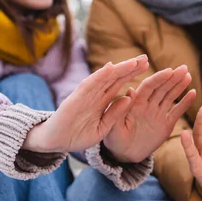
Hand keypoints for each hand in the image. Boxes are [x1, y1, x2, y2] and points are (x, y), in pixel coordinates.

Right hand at [23, 55, 148, 152]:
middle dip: (129, 67)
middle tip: (145, 57)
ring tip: (133, 61)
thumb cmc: (77, 135)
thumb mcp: (103, 127)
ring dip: (118, 69)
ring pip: (104, 79)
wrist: (54, 142)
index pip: (119, 83)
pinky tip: (110, 68)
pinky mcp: (76, 99)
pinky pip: (89, 85)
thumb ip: (115, 114)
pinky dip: (99, 76)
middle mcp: (95, 94)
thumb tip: (129, 98)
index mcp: (102, 101)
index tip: (147, 65)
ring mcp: (85, 95)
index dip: (132, 74)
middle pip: (114, 77)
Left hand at [103, 65, 196, 162]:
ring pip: (170, 96)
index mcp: (135, 103)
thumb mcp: (113, 126)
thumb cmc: (114, 140)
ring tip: (188, 76)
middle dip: (173, 78)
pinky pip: (176, 112)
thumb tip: (129, 91)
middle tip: (184, 68)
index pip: (149, 87)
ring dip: (179, 86)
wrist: (124, 154)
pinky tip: (193, 93)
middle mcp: (148, 105)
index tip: (169, 71)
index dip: (159, 78)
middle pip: (162, 88)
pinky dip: (185, 103)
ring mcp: (157, 113)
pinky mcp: (165, 124)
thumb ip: (120, 110)